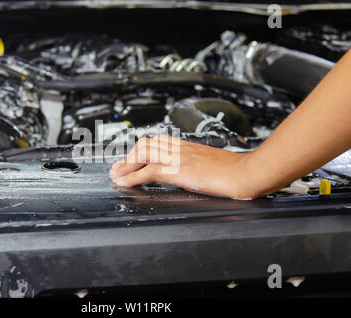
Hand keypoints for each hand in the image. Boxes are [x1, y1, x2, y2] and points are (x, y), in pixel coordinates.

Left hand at [109, 135, 253, 198]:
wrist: (245, 172)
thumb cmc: (235, 170)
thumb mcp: (211, 162)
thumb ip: (197, 163)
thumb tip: (191, 172)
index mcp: (187, 145)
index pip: (158, 141)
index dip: (141, 149)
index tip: (133, 158)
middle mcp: (180, 148)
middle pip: (146, 144)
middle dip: (129, 156)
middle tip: (118, 167)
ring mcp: (177, 157)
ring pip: (143, 154)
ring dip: (126, 165)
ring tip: (116, 175)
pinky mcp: (177, 170)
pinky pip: (148, 171)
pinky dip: (132, 177)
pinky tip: (124, 183)